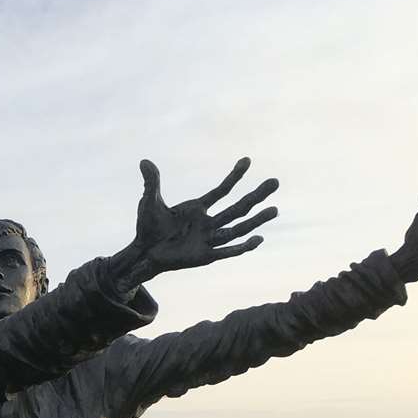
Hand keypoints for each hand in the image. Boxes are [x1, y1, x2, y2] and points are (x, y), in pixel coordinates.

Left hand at [134, 158, 278, 271]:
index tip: (247, 160)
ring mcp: (208, 240)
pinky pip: (227, 252)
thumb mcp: (150, 202)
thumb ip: (152, 182)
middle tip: (275, 181)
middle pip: (237, 208)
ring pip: (237, 229)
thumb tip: (144, 161)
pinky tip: (258, 239)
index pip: (221, 190)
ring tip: (274, 209)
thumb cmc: (147, 228)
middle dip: (256, 196)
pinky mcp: (204, 256)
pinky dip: (242, 247)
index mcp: (197, 209)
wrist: (143, 253)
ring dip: (256, 220)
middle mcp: (207, 223)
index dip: (234, 176)